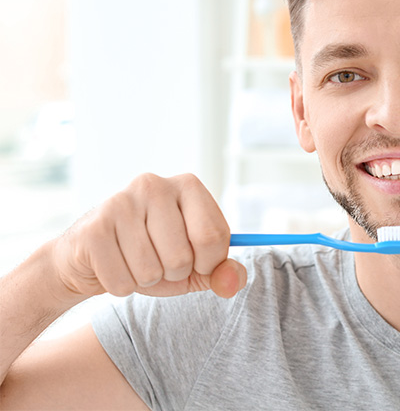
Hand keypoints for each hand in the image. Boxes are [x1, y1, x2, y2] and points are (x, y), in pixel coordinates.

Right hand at [51, 173, 245, 300]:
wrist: (92, 259)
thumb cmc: (153, 257)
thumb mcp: (196, 266)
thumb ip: (223, 273)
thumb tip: (234, 281)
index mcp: (187, 186)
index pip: (214, 236)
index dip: (208, 264)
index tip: (196, 263)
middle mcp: (153, 185)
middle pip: (182, 257)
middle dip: (174, 273)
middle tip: (159, 261)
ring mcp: (120, 202)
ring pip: (151, 271)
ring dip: (146, 280)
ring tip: (135, 262)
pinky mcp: (93, 228)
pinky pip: (122, 282)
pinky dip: (122, 286)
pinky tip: (114, 265)